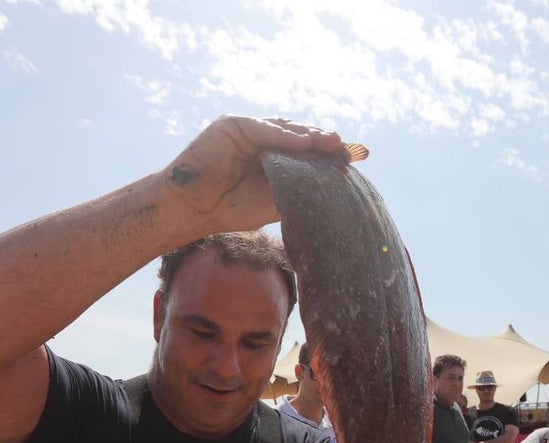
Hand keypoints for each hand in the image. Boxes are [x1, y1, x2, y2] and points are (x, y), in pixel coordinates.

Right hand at [164, 116, 342, 231]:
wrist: (195, 210)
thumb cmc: (231, 209)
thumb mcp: (275, 202)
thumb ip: (299, 191)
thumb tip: (334, 192)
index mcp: (274, 157)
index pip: (306, 150)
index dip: (328, 153)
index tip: (354, 158)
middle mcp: (263, 140)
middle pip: (300, 136)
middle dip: (324, 142)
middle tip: (346, 149)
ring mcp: (248, 130)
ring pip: (285, 128)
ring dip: (309, 135)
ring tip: (331, 143)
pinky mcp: (232, 125)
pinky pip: (263, 127)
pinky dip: (283, 134)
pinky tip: (303, 142)